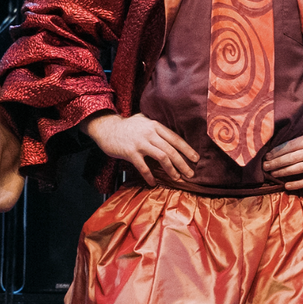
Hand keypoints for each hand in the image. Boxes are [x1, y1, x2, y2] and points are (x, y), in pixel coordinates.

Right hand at [85, 112, 199, 184]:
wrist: (106, 128)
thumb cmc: (126, 126)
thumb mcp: (143, 120)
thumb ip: (156, 126)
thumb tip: (169, 133)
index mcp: (155, 126)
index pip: (176, 139)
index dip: (187, 149)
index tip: (196, 159)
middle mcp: (150, 133)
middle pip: (171, 150)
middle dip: (183, 163)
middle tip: (190, 174)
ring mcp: (140, 143)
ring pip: (162, 157)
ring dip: (172, 170)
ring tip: (177, 178)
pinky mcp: (130, 152)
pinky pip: (144, 167)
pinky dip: (150, 176)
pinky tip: (153, 183)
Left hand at [262, 127, 302, 190]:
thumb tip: (286, 124)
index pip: (290, 144)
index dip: (276, 151)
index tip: (266, 156)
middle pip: (292, 157)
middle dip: (276, 162)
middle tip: (264, 166)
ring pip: (299, 168)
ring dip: (284, 172)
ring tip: (272, 175)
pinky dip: (298, 183)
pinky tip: (287, 186)